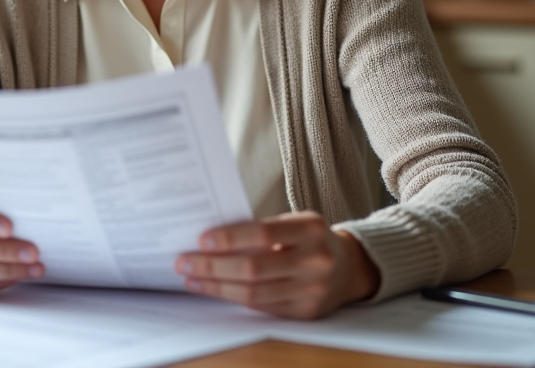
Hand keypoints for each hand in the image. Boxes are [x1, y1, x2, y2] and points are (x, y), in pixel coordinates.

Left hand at [174, 211, 379, 319]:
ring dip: (217, 287)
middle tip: (185, 263)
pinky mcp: (305, 312)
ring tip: (192, 279)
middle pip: (254, 268)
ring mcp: (312, 290)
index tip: (201, 240)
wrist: (349, 268)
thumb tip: (213, 240)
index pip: (262, 233)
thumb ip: (263, 229)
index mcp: (310, 229)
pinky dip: (234, 299)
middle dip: (213, 267)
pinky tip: (215, 291)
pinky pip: (262, 307)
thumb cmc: (311, 239)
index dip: (229, 238)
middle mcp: (315, 261)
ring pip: (254, 293)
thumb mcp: (295, 223)